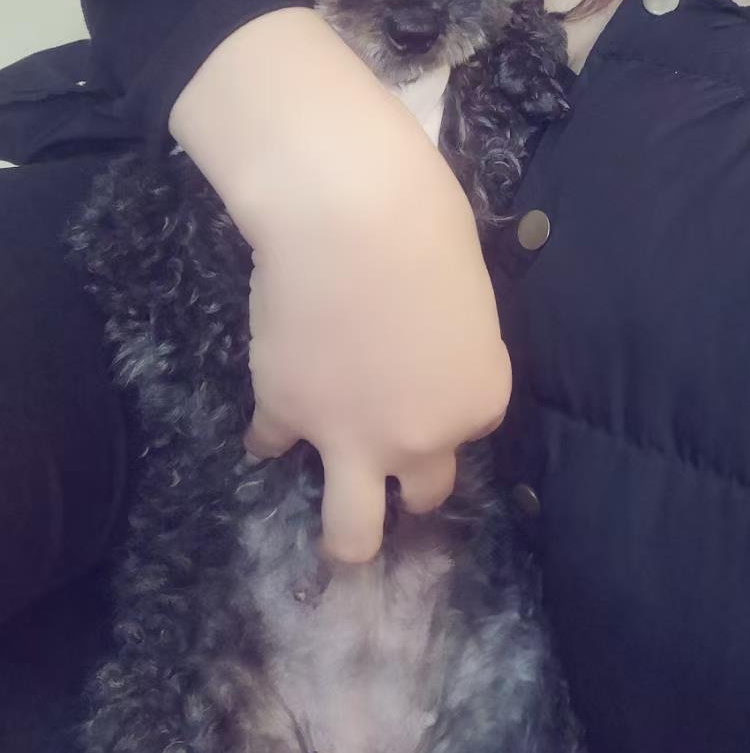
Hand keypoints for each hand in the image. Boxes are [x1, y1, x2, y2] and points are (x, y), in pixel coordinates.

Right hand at [170, 9, 511, 562]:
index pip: (469, 423)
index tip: (427, 370)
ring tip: (340, 537)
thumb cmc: (427, 225)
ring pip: (351, 535)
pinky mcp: (284, 414)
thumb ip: (451, 342)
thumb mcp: (468, 293)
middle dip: (410, 480)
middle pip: (426, 492)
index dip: (444, 396)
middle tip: (388, 451)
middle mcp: (422, 438)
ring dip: (348, 536)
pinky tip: (266, 426)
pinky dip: (269, 434)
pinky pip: (272, 445)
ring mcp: (349, 437)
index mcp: (479, 399)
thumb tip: (421, 346)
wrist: (349, 214)